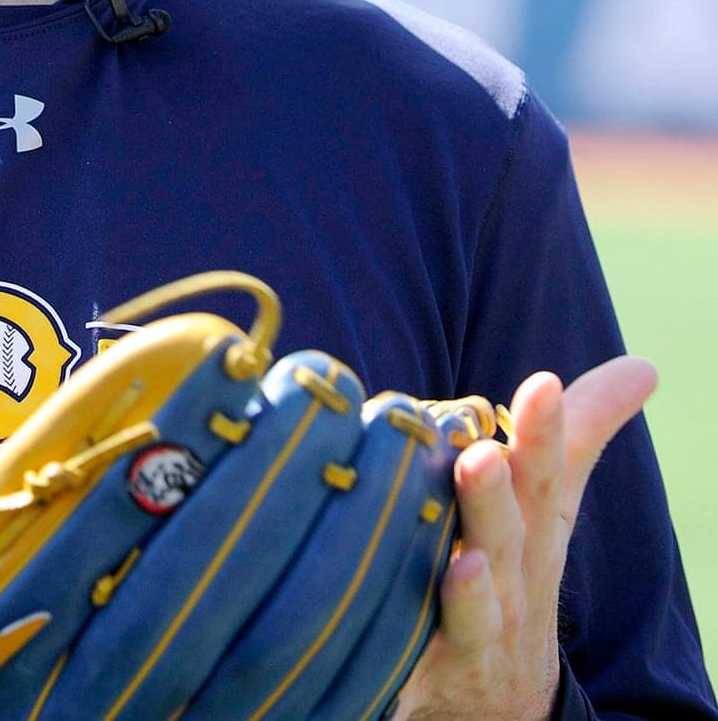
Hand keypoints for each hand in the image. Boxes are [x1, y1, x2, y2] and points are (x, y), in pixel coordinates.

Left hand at [394, 356, 657, 720]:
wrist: (497, 696)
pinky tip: (410, 618)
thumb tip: (642, 365)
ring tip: (461, 554)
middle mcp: (508, 577)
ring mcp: (472, 627)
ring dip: (466, 579)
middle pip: (504, 535)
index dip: (547, 433)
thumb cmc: (514, 570)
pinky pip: (420, 653)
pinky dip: (418, 642)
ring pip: (471, 601)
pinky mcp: (424, 664)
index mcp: (532, 529)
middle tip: (485, 455)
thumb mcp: (548, 505)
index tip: (544, 384)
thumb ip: (576, 436)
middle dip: (495, 496)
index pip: (543, 475)